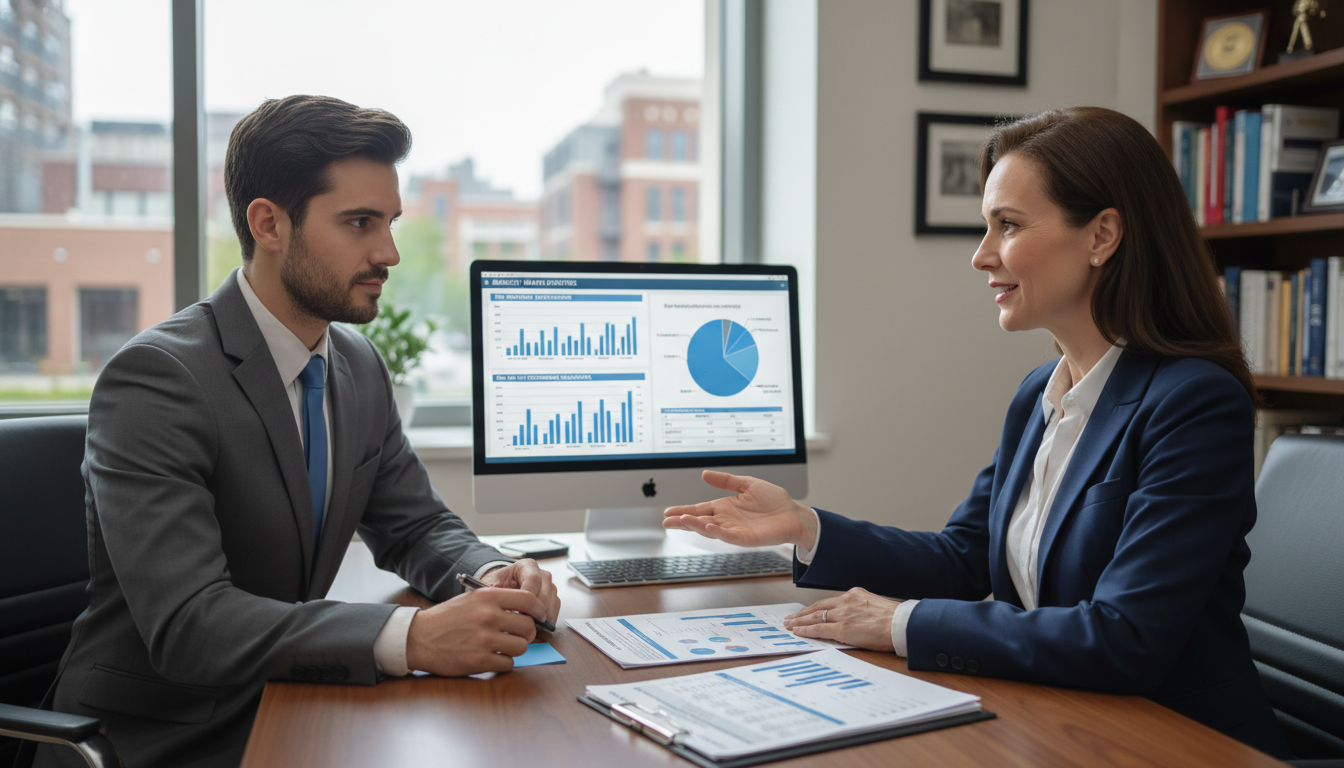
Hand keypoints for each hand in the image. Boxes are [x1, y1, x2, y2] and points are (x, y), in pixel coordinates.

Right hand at [405, 588, 541, 675]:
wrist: (419, 638)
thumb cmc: (447, 619)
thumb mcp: (471, 599)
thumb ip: (499, 601)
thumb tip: (529, 610)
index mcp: (488, 597)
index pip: (529, 600)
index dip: (539, 610)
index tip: (540, 616)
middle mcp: (488, 617)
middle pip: (528, 627)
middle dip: (527, 633)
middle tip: (519, 635)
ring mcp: (485, 640)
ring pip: (522, 647)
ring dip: (516, 648)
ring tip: (503, 646)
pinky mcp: (480, 661)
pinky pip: (508, 663)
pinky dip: (504, 662)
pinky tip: (493, 657)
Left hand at [480, 559, 559, 625]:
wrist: (501, 588)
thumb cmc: (496, 587)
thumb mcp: (491, 586)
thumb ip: (496, 594)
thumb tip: (504, 608)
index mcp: (527, 566)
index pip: (533, 580)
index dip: (527, 599)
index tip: (517, 612)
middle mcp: (542, 574)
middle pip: (545, 594)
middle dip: (533, 612)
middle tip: (520, 623)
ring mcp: (549, 586)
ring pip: (551, 604)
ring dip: (540, 618)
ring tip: (524, 626)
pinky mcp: (553, 598)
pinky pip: (554, 611)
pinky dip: (545, 621)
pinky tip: (532, 626)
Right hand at [662, 470, 818, 549]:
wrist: (793, 514)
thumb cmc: (773, 501)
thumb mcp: (747, 484)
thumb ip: (725, 480)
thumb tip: (704, 474)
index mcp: (724, 507)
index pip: (699, 509)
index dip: (683, 510)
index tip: (667, 512)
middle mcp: (726, 520)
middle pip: (699, 521)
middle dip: (682, 521)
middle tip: (666, 521)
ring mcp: (734, 530)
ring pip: (710, 529)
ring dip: (696, 525)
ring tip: (684, 520)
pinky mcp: (745, 538)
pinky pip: (728, 536)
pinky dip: (717, 532)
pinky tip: (709, 526)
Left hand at [782, 588, 900, 651]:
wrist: (902, 624)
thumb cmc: (895, 619)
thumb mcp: (876, 606)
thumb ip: (862, 608)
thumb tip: (856, 617)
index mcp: (855, 595)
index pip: (829, 602)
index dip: (815, 608)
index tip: (806, 612)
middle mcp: (846, 602)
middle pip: (818, 607)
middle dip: (802, 614)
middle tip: (790, 618)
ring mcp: (843, 615)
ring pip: (815, 617)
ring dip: (800, 621)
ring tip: (789, 625)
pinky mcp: (843, 629)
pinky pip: (819, 629)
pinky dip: (806, 630)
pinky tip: (797, 631)